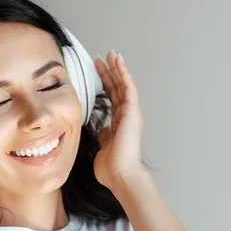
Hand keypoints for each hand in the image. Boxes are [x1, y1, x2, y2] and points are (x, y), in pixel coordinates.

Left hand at [93, 50, 144, 190]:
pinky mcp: (132, 113)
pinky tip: (119, 63)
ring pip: (124, 85)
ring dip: (117, 69)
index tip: (98, 72)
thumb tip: (103, 130)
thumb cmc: (112, 169)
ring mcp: (131, 114)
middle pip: (118, 89)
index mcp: (119, 125)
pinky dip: (124, 75)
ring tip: (111, 55)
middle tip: (103, 58)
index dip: (105, 85)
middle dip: (110, 73)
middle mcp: (127, 117)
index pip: (112, 99)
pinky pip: (128, 89)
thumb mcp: (103, 149)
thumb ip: (104, 137)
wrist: (121, 176)